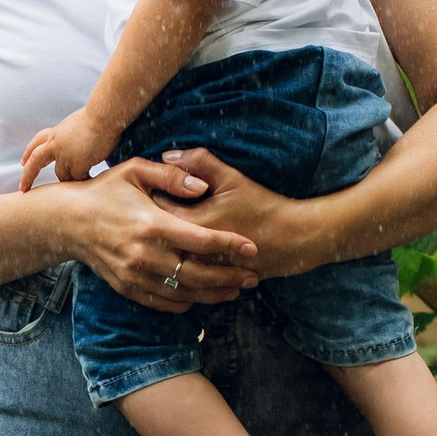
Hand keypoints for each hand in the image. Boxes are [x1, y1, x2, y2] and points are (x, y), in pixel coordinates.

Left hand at [20, 107, 114, 194]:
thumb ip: (72, 136)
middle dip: (28, 175)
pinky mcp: (78, 164)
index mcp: (56, 133)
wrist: (104, 116)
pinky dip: (85, 181)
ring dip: (69, 180)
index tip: (23, 163)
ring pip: (61, 175)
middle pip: (36, 161)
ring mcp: (65, 155)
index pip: (37, 143)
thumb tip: (77, 142)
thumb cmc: (98, 116)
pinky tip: (91, 183)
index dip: (28, 153)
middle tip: (23, 187)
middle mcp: (56, 144)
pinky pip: (79, 179)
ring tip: (77, 186)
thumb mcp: (76, 124)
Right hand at [57, 160, 257, 312]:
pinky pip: (164, 303)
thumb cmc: (105, 191)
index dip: (231, 245)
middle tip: (253, 276)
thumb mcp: (135, 170)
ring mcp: (135, 275)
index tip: (252, 248)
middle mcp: (145, 255)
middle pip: (199, 273)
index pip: (202, 240)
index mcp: (152, 224)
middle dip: (230, 277)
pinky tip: (203, 296)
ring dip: (214, 294)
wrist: (67, 222)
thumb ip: (172, 176)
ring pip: (185, 293)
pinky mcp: (127, 288)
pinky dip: (187, 302)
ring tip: (236, 290)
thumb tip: (203, 186)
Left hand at [147, 149, 329, 282]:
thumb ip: (199, 162)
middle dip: (148, 224)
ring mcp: (200, 270)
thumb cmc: (262, 206)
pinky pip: (181, 275)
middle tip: (144, 210)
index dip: (149, 196)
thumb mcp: (231, 178)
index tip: (149, 188)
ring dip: (159, 245)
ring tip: (156, 231)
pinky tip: (173, 251)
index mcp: (193, 222)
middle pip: (155, 237)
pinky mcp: (208, 281)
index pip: (154, 208)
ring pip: (166, 260)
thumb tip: (169, 154)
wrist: (292, 241)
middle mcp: (192, 251)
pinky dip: (173, 264)